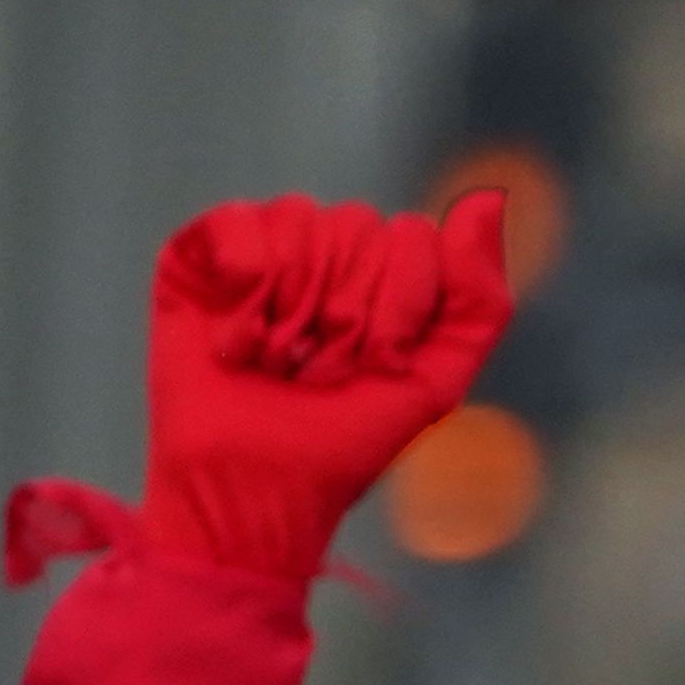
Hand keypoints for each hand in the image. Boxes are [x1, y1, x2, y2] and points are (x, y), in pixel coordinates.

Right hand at [141, 191, 511, 581]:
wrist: (256, 486)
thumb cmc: (343, 442)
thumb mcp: (435, 380)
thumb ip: (478, 300)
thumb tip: (487, 199)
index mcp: (385, 274)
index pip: (413, 237)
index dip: (398, 309)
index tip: (375, 366)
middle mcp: (326, 250)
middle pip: (357, 227)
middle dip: (345, 316)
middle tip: (316, 372)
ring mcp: (262, 248)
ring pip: (299, 222)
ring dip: (293, 312)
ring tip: (276, 362)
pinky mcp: (197, 255)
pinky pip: (239, 225)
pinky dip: (244, 291)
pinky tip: (235, 343)